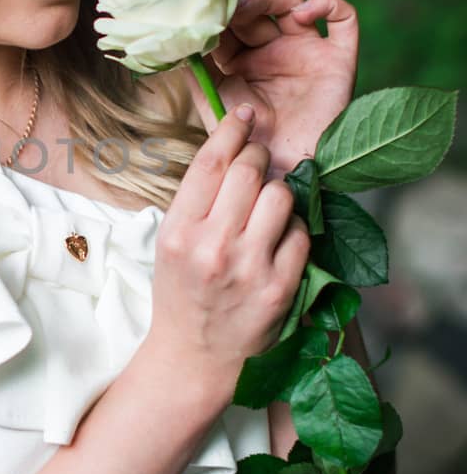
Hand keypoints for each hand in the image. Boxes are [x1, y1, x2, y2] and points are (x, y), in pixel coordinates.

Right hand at [148, 107, 312, 398]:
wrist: (194, 356)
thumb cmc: (182, 293)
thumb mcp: (171, 243)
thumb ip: (198, 199)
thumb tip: (234, 148)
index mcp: (180, 232)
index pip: (210, 162)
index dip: (232, 130)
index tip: (245, 117)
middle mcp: (213, 247)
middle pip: (249, 172)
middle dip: (258, 156)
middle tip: (258, 160)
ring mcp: (250, 269)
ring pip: (282, 197)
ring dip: (279, 192)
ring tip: (268, 204)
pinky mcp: (281, 288)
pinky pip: (301, 235)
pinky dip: (294, 229)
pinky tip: (279, 238)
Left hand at [182, 0, 358, 177]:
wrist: (284, 174)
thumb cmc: (246, 144)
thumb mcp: (213, 103)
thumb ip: (197, 70)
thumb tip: (179, 36)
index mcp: (243, 61)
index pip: (231, 22)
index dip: (219, 12)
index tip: (203, 9)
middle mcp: (275, 52)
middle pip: (259, 9)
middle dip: (240, 5)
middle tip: (224, 9)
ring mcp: (307, 53)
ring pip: (294, 3)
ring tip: (250, 9)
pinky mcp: (338, 59)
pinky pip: (343, 19)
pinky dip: (327, 3)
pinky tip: (302, 14)